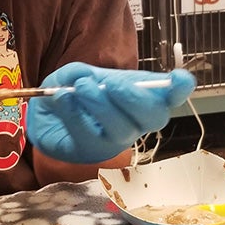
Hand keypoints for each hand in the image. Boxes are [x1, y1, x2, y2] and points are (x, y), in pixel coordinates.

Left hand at [26, 63, 195, 162]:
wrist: (45, 111)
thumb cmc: (72, 91)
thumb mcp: (77, 73)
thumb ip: (84, 73)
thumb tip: (89, 80)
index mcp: (139, 95)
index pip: (170, 96)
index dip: (179, 89)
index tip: (179, 79)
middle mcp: (134, 121)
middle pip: (154, 117)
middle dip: (136, 98)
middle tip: (111, 83)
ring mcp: (115, 140)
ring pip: (122, 129)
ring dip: (101, 104)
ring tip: (81, 87)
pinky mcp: (90, 151)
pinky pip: (89, 135)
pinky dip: (75, 113)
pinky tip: (63, 98)